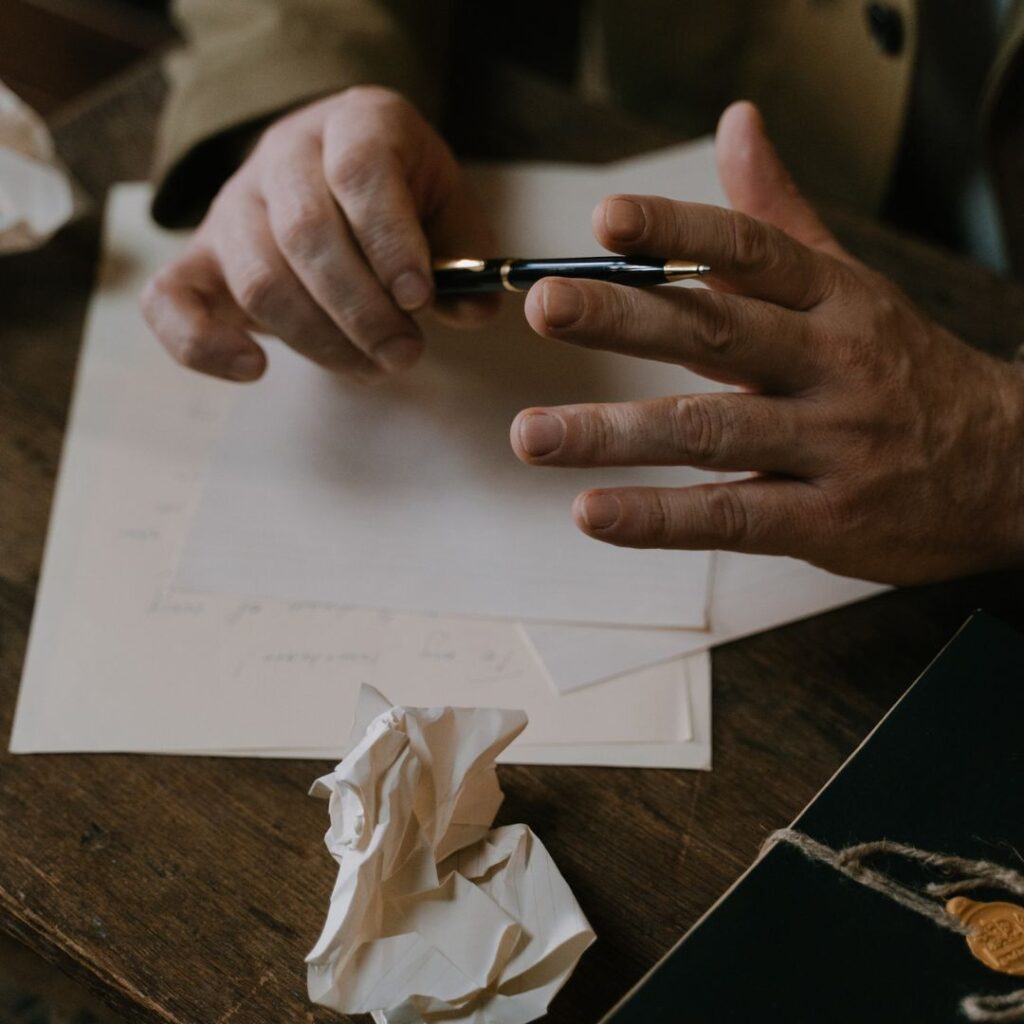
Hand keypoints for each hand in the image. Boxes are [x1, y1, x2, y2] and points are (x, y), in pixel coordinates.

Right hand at [142, 87, 495, 382]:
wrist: (329, 175)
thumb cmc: (399, 199)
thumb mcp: (446, 208)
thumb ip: (467, 255)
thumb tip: (473, 310)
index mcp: (354, 123)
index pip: (359, 170)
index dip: (389, 239)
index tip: (420, 299)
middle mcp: (284, 155)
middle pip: (306, 233)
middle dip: (362, 310)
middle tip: (406, 355)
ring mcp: (232, 206)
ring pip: (259, 277)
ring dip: (319, 339)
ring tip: (372, 368)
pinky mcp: (198, 257)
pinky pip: (170, 300)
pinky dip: (202, 344)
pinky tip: (256, 369)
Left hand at [511, 102, 1023, 584]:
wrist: (1009, 468)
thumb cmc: (905, 369)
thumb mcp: (850, 284)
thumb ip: (778, 215)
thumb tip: (736, 125)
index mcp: (834, 298)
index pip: (749, 252)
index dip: (677, 234)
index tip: (605, 222)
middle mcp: (830, 363)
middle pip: (719, 332)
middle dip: (626, 318)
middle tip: (545, 306)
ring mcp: (829, 445)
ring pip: (710, 431)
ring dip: (615, 432)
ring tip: (533, 435)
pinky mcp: (825, 519)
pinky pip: (731, 517)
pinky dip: (658, 518)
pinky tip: (594, 513)